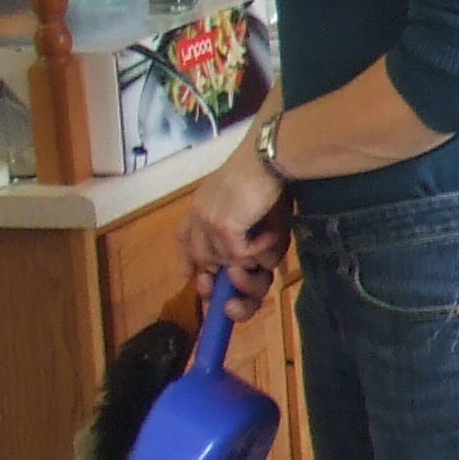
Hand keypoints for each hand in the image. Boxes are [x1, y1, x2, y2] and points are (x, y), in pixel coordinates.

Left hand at [181, 137, 290, 317]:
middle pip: (203, 262)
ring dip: (254, 261)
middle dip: (220, 287)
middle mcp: (197, 215)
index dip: (190, 262)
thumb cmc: (270, 179)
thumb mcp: (256, 213)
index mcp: (201, 206)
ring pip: (226, 264)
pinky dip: (262, 250)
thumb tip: (257, 268)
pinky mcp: (222, 227)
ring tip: (274, 238)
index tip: (198, 281)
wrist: (271, 155)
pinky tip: (274, 231)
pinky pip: (241, 257)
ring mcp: (207, 223)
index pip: (184, 239)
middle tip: (231, 303)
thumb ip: (251, 239)